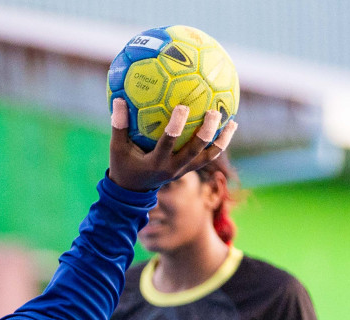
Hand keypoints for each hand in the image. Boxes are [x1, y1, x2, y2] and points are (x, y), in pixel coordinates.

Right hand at [107, 101, 237, 192]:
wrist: (132, 191)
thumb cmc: (124, 165)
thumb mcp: (117, 148)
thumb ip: (119, 125)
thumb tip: (118, 98)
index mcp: (157, 162)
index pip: (168, 142)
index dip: (176, 126)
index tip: (183, 107)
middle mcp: (173, 168)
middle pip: (195, 150)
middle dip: (206, 132)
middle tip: (213, 111)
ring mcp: (184, 170)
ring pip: (208, 156)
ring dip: (221, 140)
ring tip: (232, 122)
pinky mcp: (190, 169)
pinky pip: (208, 156)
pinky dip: (219, 144)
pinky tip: (227, 127)